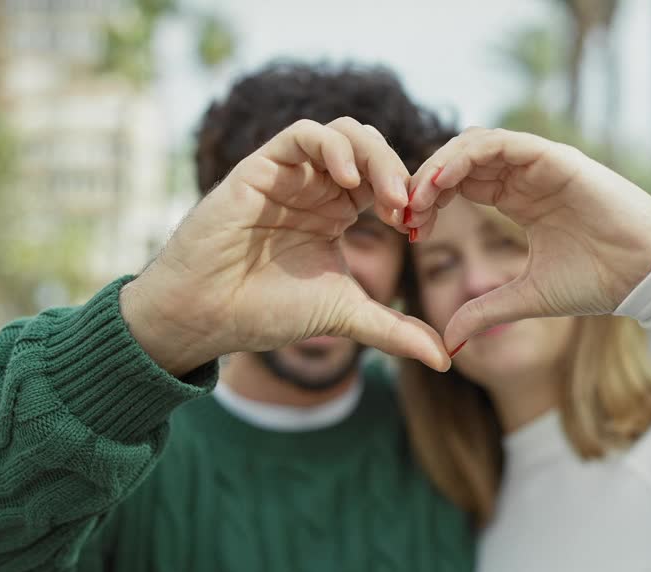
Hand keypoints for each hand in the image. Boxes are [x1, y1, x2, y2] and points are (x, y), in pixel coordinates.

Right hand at [120, 117, 449, 375]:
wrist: (206, 315)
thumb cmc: (265, 311)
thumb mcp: (345, 315)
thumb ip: (395, 330)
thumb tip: (444, 359)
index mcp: (337, 213)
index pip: (386, 182)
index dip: (409, 196)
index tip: (417, 229)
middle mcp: (316, 188)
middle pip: (371, 151)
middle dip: (398, 173)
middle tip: (408, 209)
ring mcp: (290, 175)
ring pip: (344, 133)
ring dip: (373, 157)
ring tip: (385, 197)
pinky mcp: (261, 167)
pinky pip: (303, 134)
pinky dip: (332, 147)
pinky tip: (348, 180)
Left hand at [404, 127, 650, 350]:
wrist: (644, 275)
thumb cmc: (598, 282)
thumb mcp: (526, 298)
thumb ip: (486, 310)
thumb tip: (448, 340)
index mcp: (518, 200)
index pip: (460, 185)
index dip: (430, 201)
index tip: (409, 230)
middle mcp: (525, 176)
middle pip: (460, 161)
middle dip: (425, 182)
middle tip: (402, 211)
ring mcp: (539, 163)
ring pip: (474, 144)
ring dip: (439, 165)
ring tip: (417, 196)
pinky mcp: (554, 157)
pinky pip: (500, 143)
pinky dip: (467, 155)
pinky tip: (442, 180)